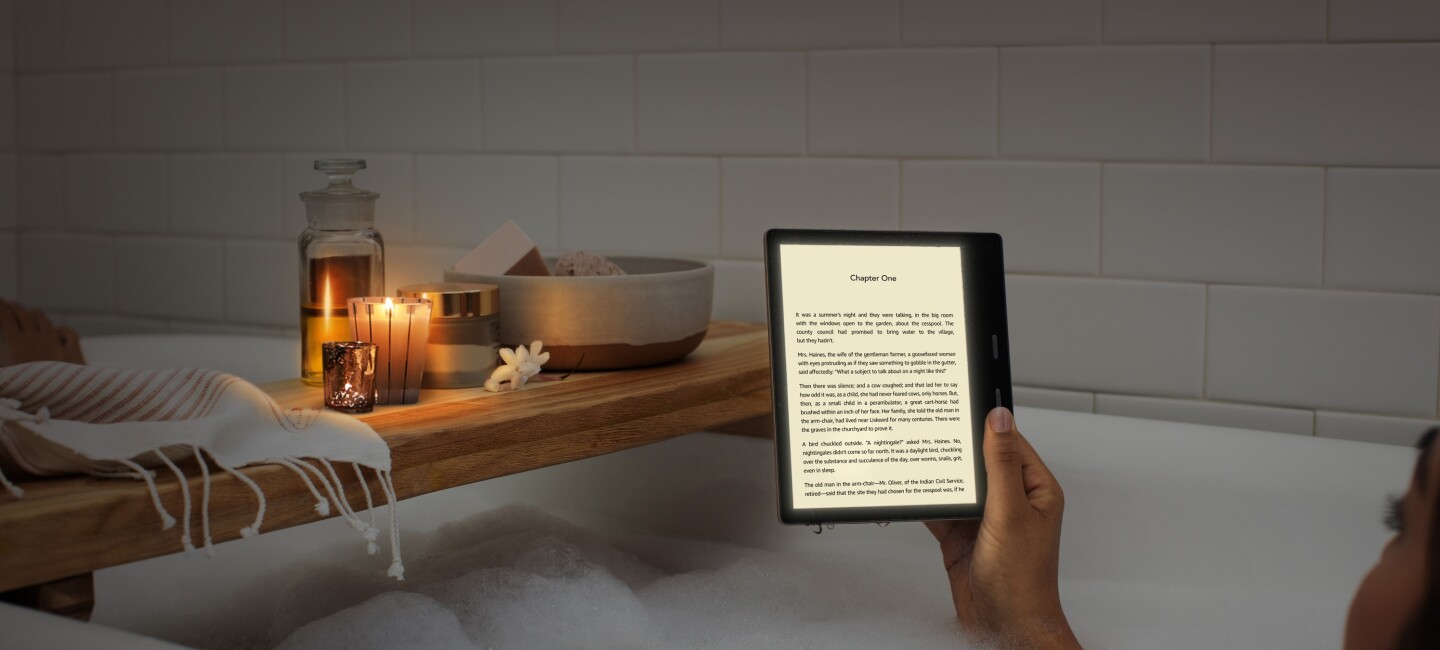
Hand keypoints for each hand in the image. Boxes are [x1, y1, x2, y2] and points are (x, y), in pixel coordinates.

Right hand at [925, 407, 1079, 648]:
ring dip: (939, 476)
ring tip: (915, 455)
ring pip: (957, 484)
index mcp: (1034, 488)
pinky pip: (940, 509)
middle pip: (979, 460)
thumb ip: (1002, 465)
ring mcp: (985, 518)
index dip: (986, 423)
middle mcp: (1010, 500)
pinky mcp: (961, 535)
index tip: (962, 404)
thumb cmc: (1022, 581)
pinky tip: (911, 491)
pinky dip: (925, 502)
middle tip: (930, 426)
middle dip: (955, 448)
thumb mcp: (1010, 513)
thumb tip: (999, 419)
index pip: (1009, 442)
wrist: (1003, 626)